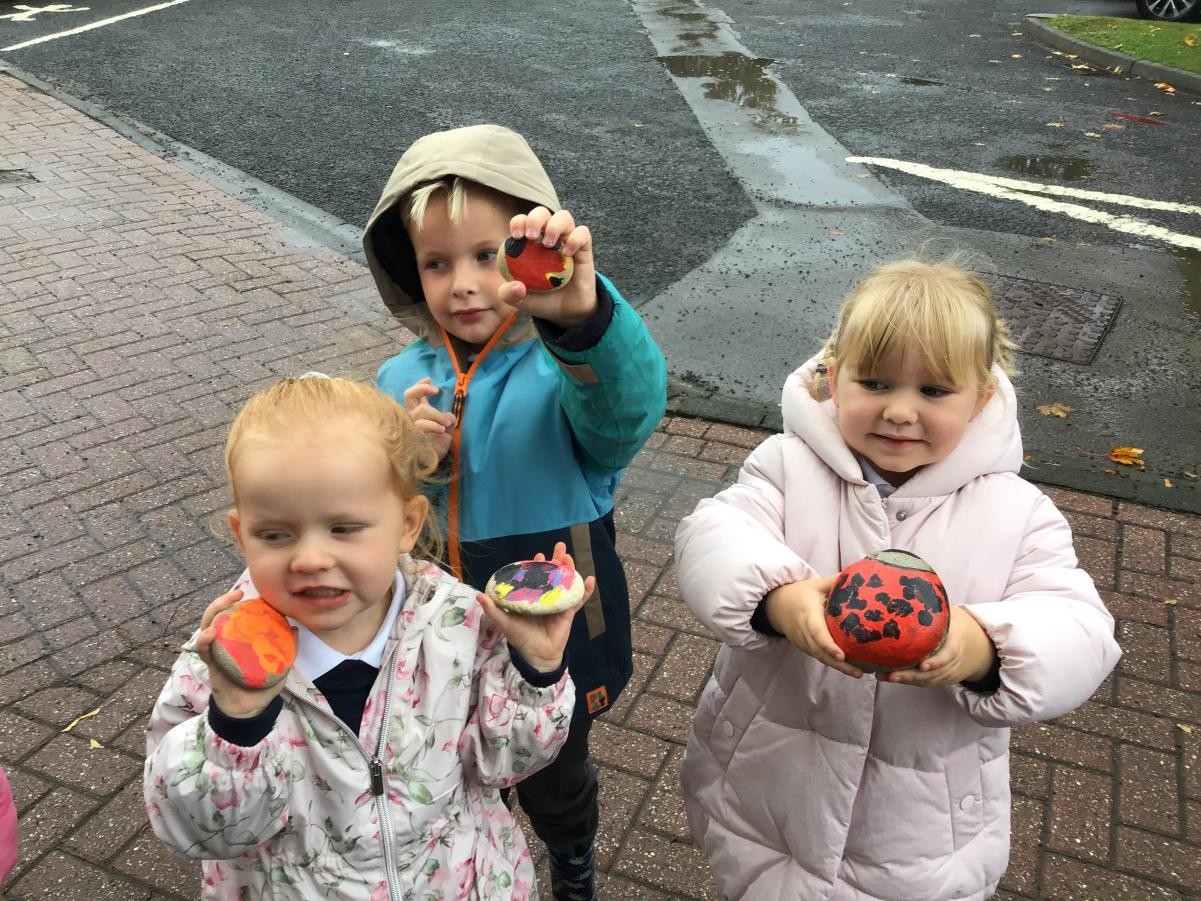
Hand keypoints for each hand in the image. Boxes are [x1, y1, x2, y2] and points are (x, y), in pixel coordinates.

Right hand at [195, 589, 290, 717]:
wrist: (250, 710)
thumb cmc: (263, 685)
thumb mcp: (280, 665)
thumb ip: (288, 648)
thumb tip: (296, 628)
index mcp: (241, 639)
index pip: (237, 615)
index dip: (241, 602)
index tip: (250, 593)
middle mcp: (226, 641)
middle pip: (219, 615)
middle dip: (223, 601)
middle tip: (236, 593)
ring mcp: (217, 651)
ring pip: (207, 626)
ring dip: (212, 613)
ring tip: (222, 605)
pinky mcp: (210, 664)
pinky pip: (203, 650)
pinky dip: (203, 640)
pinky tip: (209, 633)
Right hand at [403, 377, 454, 458]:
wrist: (429, 467)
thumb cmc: (435, 447)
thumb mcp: (444, 431)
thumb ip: (446, 420)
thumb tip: (450, 417)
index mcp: (416, 412)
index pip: (412, 395)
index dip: (420, 385)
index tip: (430, 379)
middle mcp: (409, 417)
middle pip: (410, 396)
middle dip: (425, 392)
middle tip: (439, 397)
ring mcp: (408, 425)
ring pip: (419, 410)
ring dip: (436, 414)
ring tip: (447, 424)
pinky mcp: (409, 436)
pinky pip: (419, 425)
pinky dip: (432, 425)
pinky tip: (441, 429)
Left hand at [476, 542, 593, 672]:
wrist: (536, 655)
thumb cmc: (520, 637)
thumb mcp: (505, 622)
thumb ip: (493, 610)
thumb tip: (479, 595)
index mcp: (531, 597)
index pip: (535, 577)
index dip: (536, 565)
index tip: (537, 556)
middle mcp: (545, 597)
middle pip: (553, 575)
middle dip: (557, 560)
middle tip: (560, 546)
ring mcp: (558, 603)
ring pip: (566, 583)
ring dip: (570, 569)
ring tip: (569, 557)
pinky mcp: (568, 612)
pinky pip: (578, 600)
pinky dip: (585, 590)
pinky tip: (589, 580)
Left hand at [498, 207, 596, 327]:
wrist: (567, 313)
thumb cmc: (542, 300)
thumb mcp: (521, 301)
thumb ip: (510, 295)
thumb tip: (516, 286)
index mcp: (529, 244)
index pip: (523, 221)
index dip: (519, 222)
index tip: (517, 236)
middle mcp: (548, 238)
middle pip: (542, 212)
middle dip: (535, 219)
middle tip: (532, 236)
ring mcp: (567, 241)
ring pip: (564, 217)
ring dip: (555, 225)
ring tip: (549, 245)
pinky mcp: (583, 249)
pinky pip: (583, 233)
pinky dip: (575, 239)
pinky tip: (567, 253)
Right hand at [765, 575, 862, 677]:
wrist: (776, 606)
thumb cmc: (800, 594)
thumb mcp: (817, 585)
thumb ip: (837, 582)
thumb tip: (861, 577)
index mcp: (808, 613)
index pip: (817, 632)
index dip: (828, 645)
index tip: (841, 655)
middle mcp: (803, 631)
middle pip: (820, 651)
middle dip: (839, 663)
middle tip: (859, 672)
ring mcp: (803, 642)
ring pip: (820, 657)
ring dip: (838, 667)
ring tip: (859, 673)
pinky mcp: (805, 648)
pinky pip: (819, 657)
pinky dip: (833, 665)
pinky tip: (849, 669)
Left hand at [879, 606, 995, 687]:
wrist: (980, 649)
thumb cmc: (961, 627)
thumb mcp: (954, 615)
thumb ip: (938, 610)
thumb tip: (913, 592)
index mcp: (957, 643)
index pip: (948, 655)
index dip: (936, 662)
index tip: (923, 666)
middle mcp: (953, 662)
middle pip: (932, 673)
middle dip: (911, 676)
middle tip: (891, 675)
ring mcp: (947, 673)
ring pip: (926, 681)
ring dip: (905, 680)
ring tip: (882, 676)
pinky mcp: (941, 679)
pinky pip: (925, 683)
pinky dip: (908, 682)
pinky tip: (889, 677)